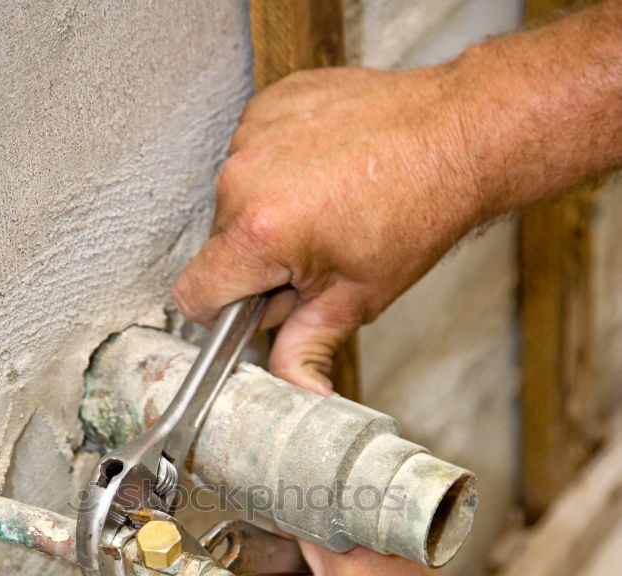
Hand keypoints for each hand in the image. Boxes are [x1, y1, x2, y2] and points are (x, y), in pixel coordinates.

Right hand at [173, 65, 481, 392]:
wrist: (457, 133)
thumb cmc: (418, 212)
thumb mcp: (356, 300)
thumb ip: (306, 351)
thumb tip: (294, 394)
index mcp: (259, 232)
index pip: (194, 295)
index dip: (225, 313)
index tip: (262, 303)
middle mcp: (243, 176)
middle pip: (219, 250)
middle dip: (258, 264)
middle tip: (317, 258)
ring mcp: (253, 133)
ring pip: (235, 203)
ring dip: (268, 216)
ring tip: (328, 209)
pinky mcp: (268, 104)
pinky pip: (252, 156)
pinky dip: (280, 170)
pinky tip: (325, 171)